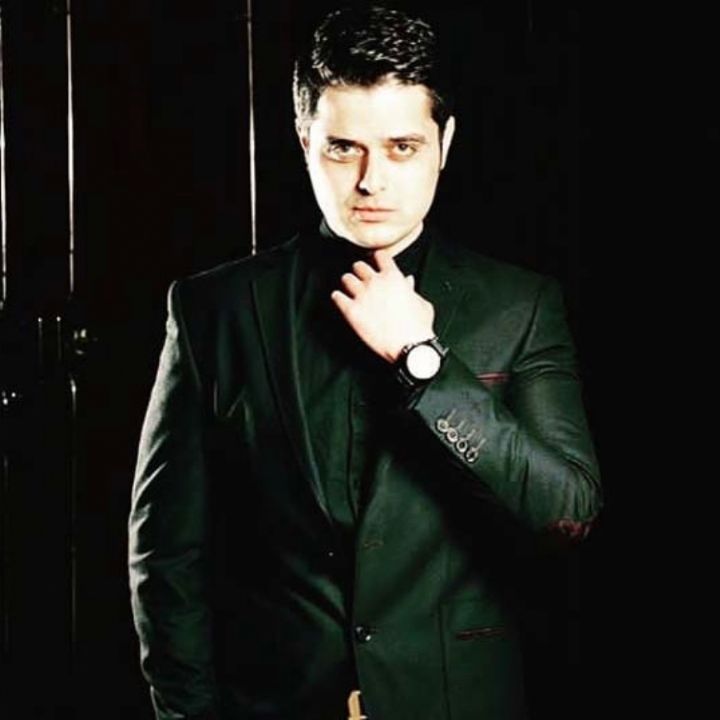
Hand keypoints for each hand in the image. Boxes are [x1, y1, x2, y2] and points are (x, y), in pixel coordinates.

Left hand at [330, 248, 435, 362]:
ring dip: (348, 282)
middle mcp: (375, 282)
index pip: (380, 256)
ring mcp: (361, 296)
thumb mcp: (421, 303)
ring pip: (346, 278)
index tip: (376, 262)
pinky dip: (338, 297)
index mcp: (393, 277)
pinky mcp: (351, 311)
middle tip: (361, 277)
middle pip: (359, 266)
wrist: (409, 347)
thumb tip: (407, 282)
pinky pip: (337, 297)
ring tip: (350, 288)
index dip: (377, 259)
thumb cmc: (418, 327)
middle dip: (360, 271)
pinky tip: (340, 299)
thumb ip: (411, 289)